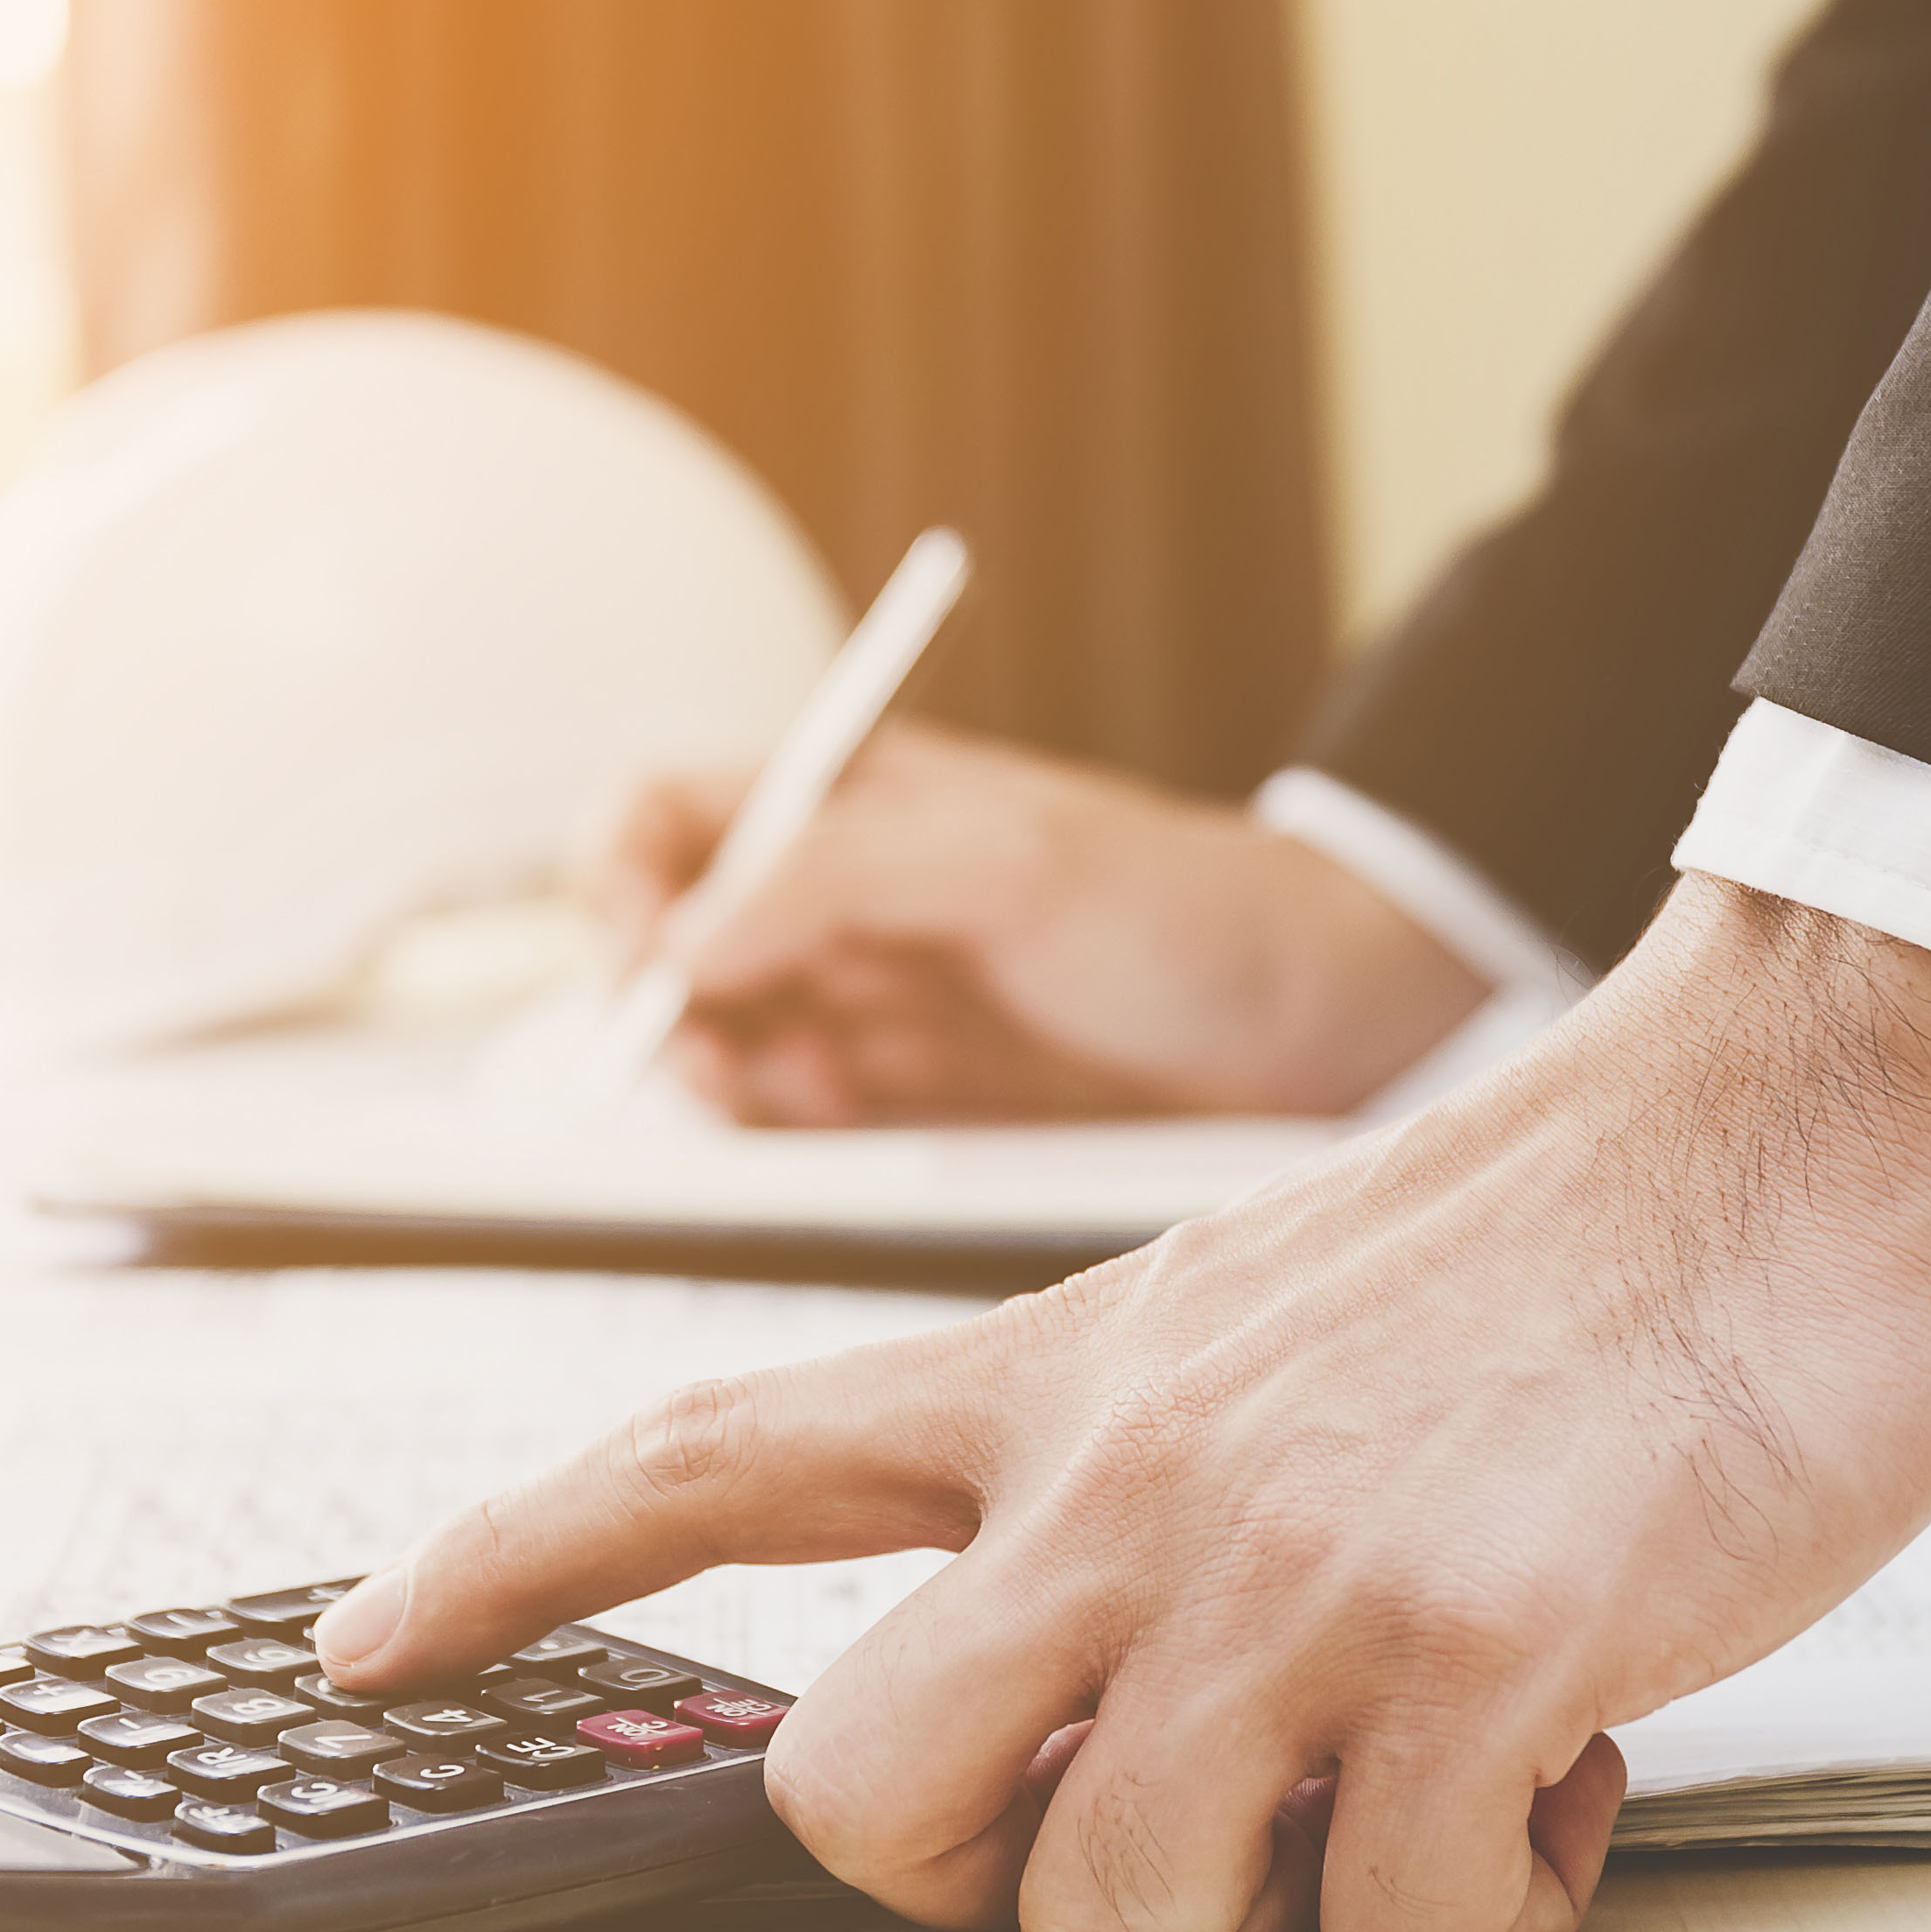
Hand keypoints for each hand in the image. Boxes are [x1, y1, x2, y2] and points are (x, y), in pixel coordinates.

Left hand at [316, 876, 1930, 1931]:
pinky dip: (1488, 1897)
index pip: (706, 1454)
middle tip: (1155, 1804)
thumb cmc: (1560, 1228)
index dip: (510, 1559)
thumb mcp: (1260, 1307)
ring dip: (1276, 1901)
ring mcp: (1286, 1576)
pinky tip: (1562, 1747)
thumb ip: (1124, 1471)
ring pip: (1115, 1918)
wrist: (1798, 1096)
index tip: (369, 1643)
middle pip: (855, 1799)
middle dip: (971, 1871)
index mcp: (1061, 1374)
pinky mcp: (1471, 1653)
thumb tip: (1070, 1700)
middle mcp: (1125, 1482)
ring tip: (1419, 1747)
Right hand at [590, 719, 1489, 1123]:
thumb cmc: (1179, 906)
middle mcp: (835, 897)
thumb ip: (837, 880)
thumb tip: (684, 937)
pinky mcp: (901, 1104)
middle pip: (667, 945)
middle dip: (661, 1005)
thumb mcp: (1009, 863)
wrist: (1312, 1021)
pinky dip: (781, 1134)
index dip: (618, 879)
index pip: (664, 814)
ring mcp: (864, 1002)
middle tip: (706, 1065)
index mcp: (846, 797)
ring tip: (792, 1096)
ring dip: (720, 1078)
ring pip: (717, 1043)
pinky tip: (833, 1127)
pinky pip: (788, 1124)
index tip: (641, 960)